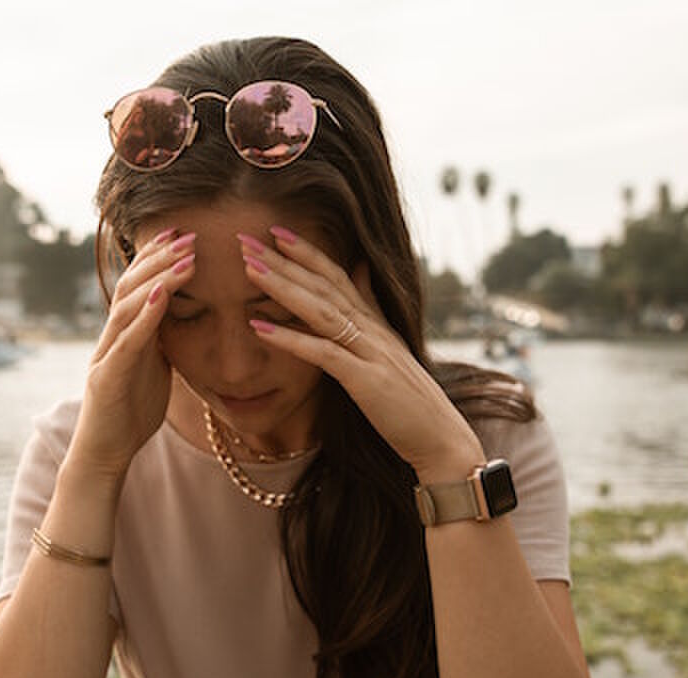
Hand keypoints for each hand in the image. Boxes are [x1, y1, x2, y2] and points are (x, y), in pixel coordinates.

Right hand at [69, 228, 196, 480]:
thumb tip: (181, 318)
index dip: (157, 257)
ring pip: (129, 306)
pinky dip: (145, 316)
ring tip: (184, 257)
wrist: (104, 454)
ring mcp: (106, 355)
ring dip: (158, 278)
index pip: (138, 285)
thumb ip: (161, 341)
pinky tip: (161, 295)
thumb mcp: (154, 369)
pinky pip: (127, 341)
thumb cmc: (130, 413)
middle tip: (188, 233)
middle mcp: (112, 337)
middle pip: (131, 286)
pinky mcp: (107, 377)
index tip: (182, 233)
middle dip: (160, 258)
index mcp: (126, 334)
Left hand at [237, 227, 483, 479]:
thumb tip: (360, 268)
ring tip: (248, 268)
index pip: (337, 276)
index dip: (307, 252)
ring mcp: (371, 352)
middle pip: (323, 285)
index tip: (275, 231)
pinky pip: (323, 353)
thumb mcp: (391, 347)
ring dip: (283, 287)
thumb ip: (373, 307)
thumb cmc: (412, 401)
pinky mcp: (366, 380)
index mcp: (375, 323)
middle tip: (245, 238)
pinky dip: (290, 339)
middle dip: (284, 260)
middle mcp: (373, 329)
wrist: (442, 437)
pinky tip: (259, 327)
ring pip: (321, 310)